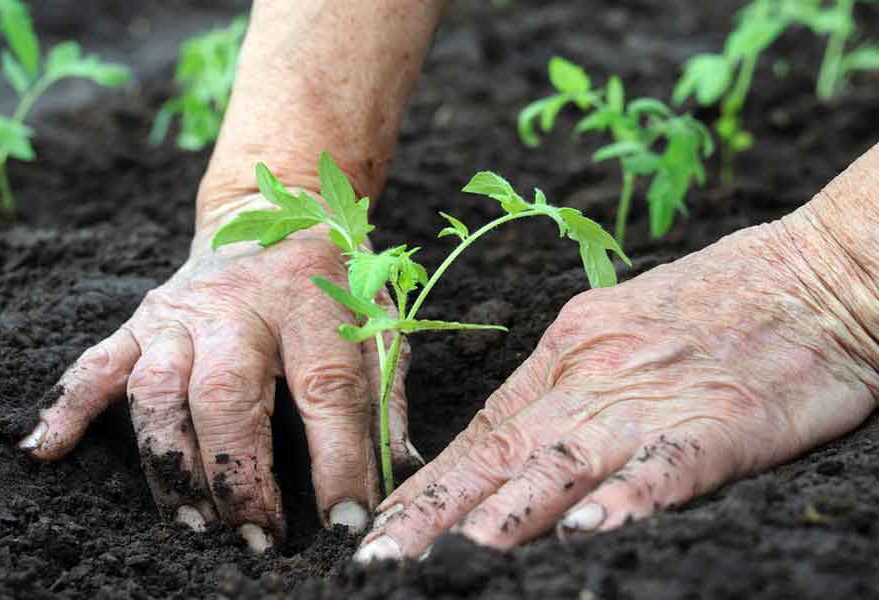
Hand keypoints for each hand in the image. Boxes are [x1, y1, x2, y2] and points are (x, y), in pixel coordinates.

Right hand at [18, 194, 421, 551]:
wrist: (276, 208)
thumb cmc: (336, 276)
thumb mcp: (379, 318)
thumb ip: (388, 392)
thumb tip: (398, 470)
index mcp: (312, 303)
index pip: (327, 390)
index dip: (338, 461)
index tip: (345, 521)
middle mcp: (241, 306)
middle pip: (228, 395)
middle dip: (239, 476)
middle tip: (257, 537)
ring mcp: (184, 312)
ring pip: (158, 390)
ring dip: (169, 463)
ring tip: (192, 523)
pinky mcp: (144, 318)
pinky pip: (99, 362)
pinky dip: (70, 406)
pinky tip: (49, 449)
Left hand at [355, 199, 878, 560]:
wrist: (811, 273)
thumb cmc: (710, 301)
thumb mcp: (613, 327)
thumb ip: (563, 383)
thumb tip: (508, 439)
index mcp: (565, 354)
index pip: (482, 432)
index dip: (429, 483)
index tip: (384, 523)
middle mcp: (593, 377)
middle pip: (502, 453)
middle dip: (437, 512)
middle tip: (381, 557)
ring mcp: (653, 399)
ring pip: (564, 461)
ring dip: (507, 512)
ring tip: (455, 556)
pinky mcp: (722, 420)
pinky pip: (665, 464)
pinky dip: (625, 497)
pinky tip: (588, 530)